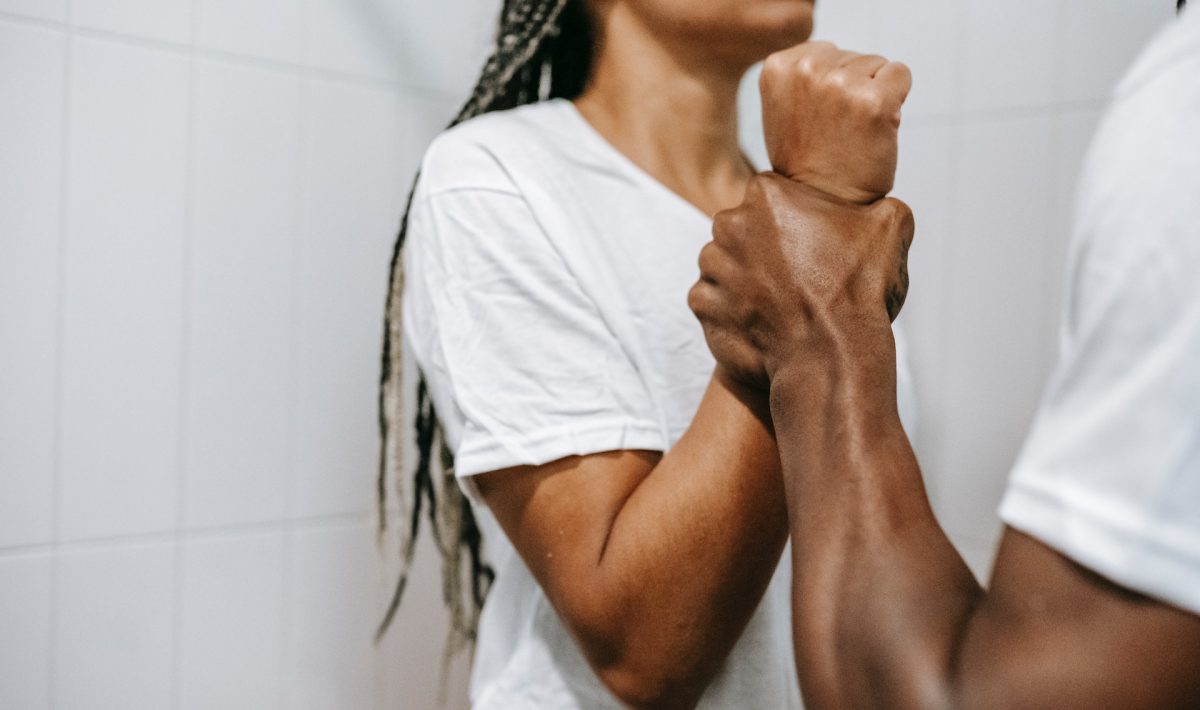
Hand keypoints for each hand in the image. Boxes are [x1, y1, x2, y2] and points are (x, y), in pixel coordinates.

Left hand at [688, 174, 913, 388]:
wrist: (832, 356)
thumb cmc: (860, 290)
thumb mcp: (890, 226)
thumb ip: (879, 203)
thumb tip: (880, 205)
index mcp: (767, 196)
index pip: (770, 196)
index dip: (792, 220)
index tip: (811, 244)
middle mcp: (730, 225)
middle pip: (741, 228)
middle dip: (762, 247)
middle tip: (795, 276)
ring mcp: (712, 266)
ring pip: (723, 264)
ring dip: (742, 279)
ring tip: (778, 302)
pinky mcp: (702, 305)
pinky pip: (711, 300)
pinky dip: (729, 311)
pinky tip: (760, 322)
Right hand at [760, 41, 911, 204]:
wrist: (823, 205)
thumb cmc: (808, 161)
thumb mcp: (785, 110)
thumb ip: (802, 77)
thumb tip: (833, 59)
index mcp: (778, 67)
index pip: (825, 51)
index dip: (828, 85)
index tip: (816, 119)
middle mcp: (806, 70)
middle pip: (852, 55)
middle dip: (851, 89)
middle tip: (836, 131)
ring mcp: (840, 84)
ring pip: (876, 65)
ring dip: (871, 96)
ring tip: (851, 133)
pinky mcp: (875, 100)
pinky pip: (900, 74)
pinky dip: (896, 100)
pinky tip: (874, 129)